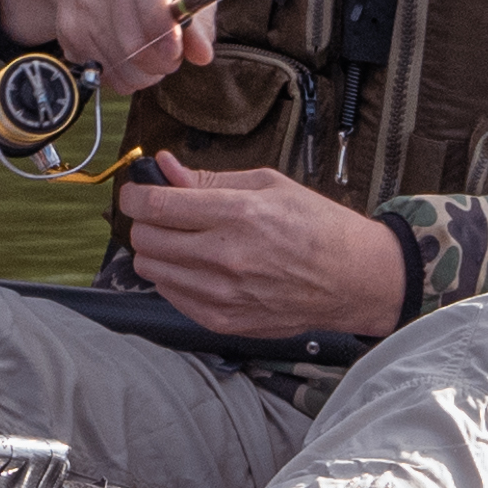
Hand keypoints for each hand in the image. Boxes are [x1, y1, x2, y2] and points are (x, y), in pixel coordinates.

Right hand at [0, 0, 216, 90]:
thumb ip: (200, 15)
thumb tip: (203, 53)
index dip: (165, 27)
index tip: (176, 51)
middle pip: (134, 38)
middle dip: (160, 62)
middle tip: (169, 59)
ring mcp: (84, 1)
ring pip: (119, 61)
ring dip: (142, 73)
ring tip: (150, 59)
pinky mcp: (68, 29)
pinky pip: (101, 70)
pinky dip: (121, 75)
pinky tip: (127, 58)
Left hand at [119, 155, 408, 339]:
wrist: (351, 278)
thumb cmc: (316, 226)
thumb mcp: (268, 184)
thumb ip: (209, 179)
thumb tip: (166, 167)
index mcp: (238, 214)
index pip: (156, 205)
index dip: (135, 194)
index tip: (136, 191)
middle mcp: (225, 257)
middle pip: (146, 239)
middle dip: (145, 221)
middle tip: (164, 214)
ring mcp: (222, 294)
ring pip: (151, 269)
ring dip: (156, 251)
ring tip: (182, 241)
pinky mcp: (222, 321)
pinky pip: (170, 296)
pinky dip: (172, 278)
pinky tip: (196, 266)